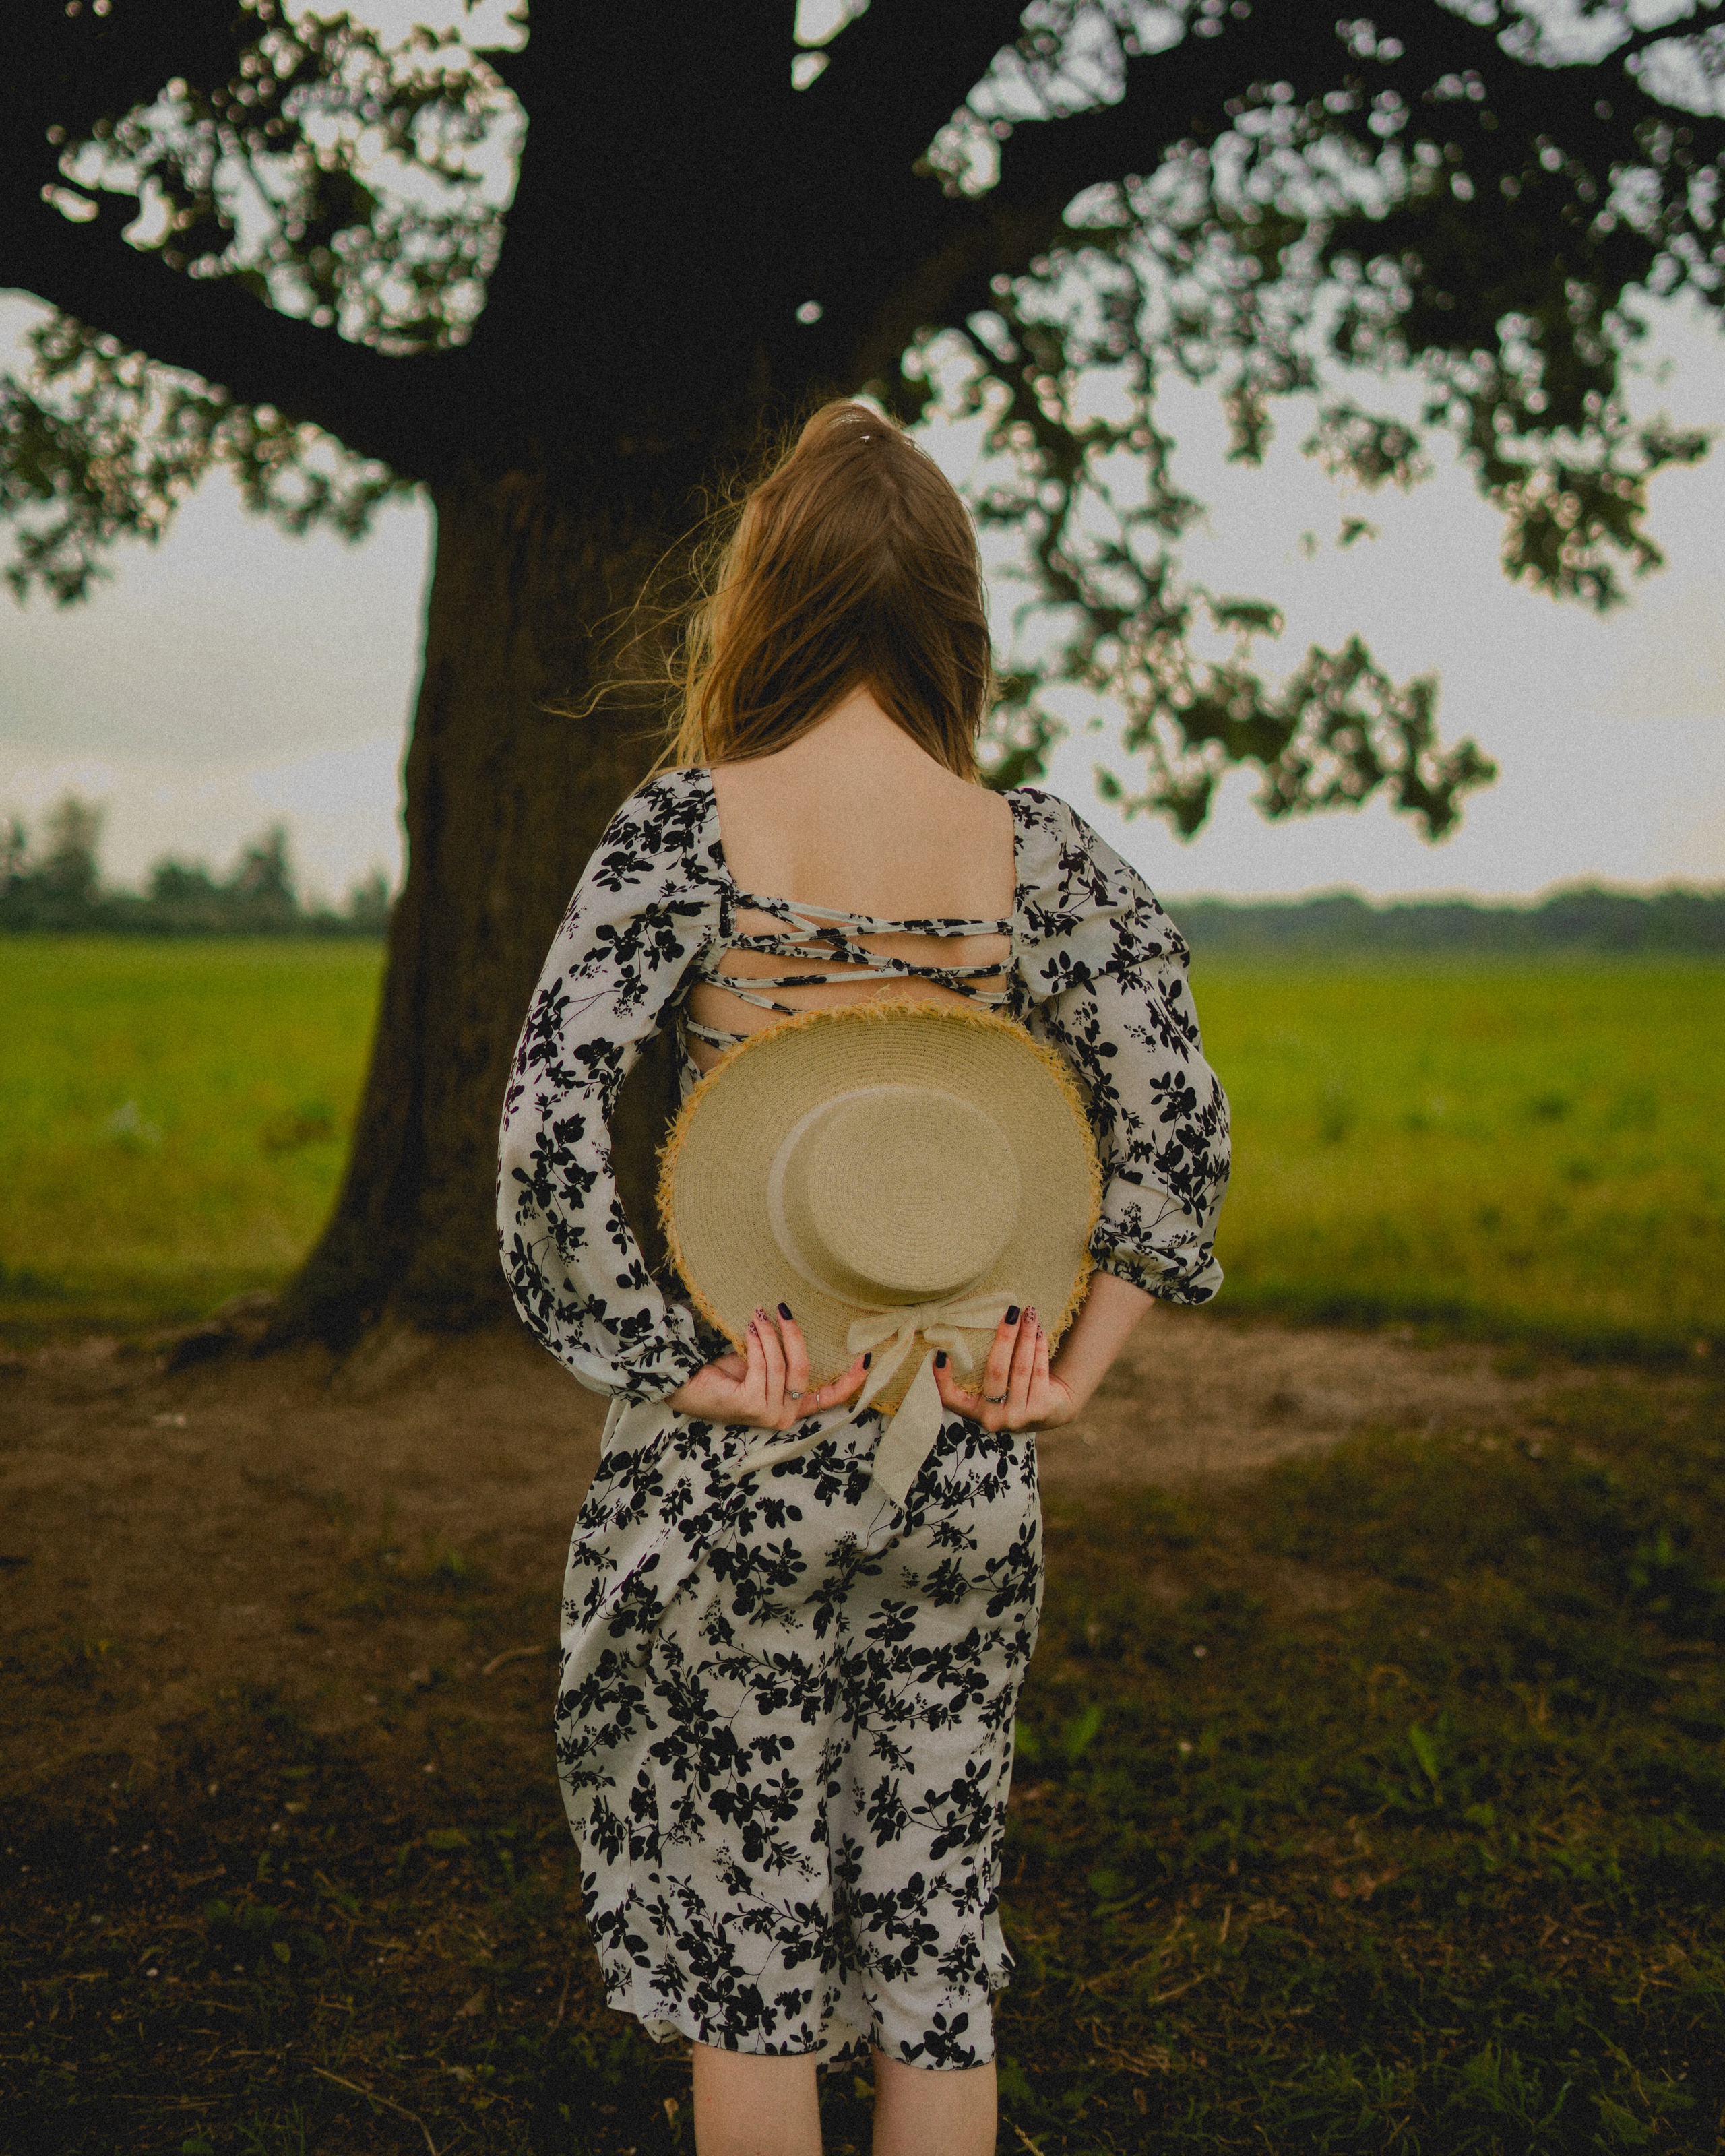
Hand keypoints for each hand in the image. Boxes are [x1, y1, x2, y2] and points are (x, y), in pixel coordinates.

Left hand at [668, 1304, 866, 1430]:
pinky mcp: (752, 1405)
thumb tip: (798, 1325)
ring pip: (782, 1364)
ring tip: (757, 1314)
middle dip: (794, 1335)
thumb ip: (784, 1358)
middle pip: (804, 1370)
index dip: (851, 1380)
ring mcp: (768, 1414)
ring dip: (769, 1334)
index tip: (865, 1358)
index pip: (831, 1399)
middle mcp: (784, 1417)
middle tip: (782, 1309)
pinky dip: (758, 1342)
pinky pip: (764, 1364)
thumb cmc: (725, 1375)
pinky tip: (749, 1329)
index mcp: (792, 1407)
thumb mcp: (763, 1363)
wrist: (688, 1385)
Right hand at [934, 1305, 1077, 1432]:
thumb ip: (977, 1368)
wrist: (1050, 1411)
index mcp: (974, 1410)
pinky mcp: (1040, 1411)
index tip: (940, 1353)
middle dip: (1005, 1337)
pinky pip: (1039, 1373)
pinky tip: (1039, 1331)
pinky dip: (1039, 1349)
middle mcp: (993, 1418)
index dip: (942, 1379)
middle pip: (996, 1371)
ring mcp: (1017, 1417)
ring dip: (1026, 1337)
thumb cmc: (1012, 1388)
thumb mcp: (990, 1386)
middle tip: (1010, 1312)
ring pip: (1021, 1369)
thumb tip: (959, 1332)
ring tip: (1029, 1314)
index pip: (950, 1397)